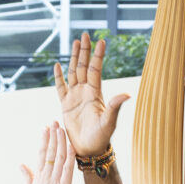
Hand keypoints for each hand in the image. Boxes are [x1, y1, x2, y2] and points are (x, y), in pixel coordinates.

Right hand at [9, 123, 73, 183]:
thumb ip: (27, 177)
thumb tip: (21, 165)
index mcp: (38, 178)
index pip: (42, 155)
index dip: (44, 141)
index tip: (46, 129)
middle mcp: (45, 177)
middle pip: (50, 152)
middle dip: (53, 136)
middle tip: (55, 122)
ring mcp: (54, 182)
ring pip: (59, 158)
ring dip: (61, 142)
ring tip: (62, 129)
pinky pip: (68, 170)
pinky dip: (70, 158)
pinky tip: (71, 146)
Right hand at [53, 32, 129, 155]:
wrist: (88, 149)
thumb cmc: (101, 137)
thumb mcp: (109, 121)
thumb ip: (115, 106)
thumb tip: (127, 94)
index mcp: (96, 93)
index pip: (96, 69)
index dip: (98, 55)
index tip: (101, 40)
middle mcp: (85, 92)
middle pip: (84, 66)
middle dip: (85, 51)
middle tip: (85, 34)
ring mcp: (75, 97)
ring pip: (73, 73)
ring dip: (74, 58)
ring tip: (75, 43)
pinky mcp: (65, 105)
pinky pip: (61, 87)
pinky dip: (59, 76)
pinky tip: (58, 65)